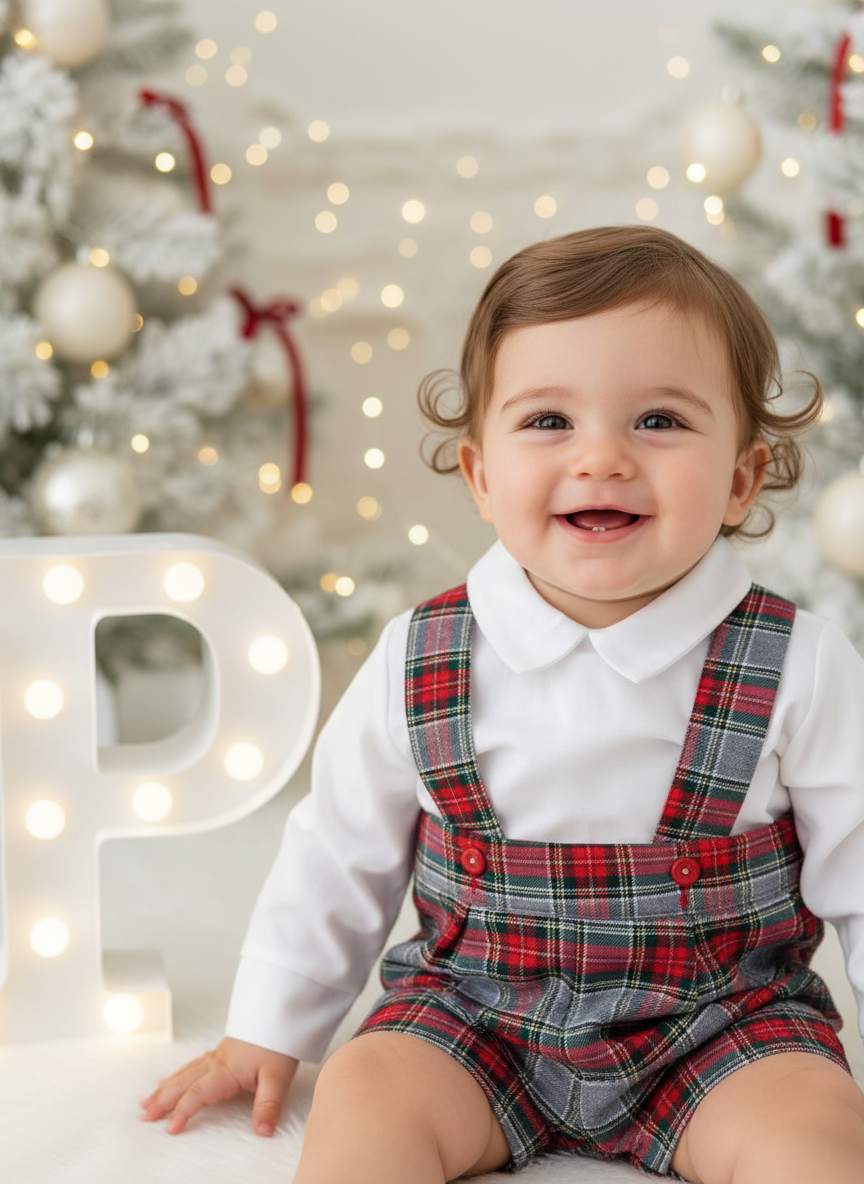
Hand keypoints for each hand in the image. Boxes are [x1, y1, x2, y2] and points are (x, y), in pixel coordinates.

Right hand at [140, 1036, 297, 1135]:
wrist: (280, 1012)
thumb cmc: (278, 1042)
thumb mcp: (278, 1076)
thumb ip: (269, 1104)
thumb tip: (262, 1132)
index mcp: (226, 1069)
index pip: (198, 1092)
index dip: (183, 1110)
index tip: (170, 1128)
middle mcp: (217, 1062)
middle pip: (184, 1082)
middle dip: (163, 1100)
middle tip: (145, 1116)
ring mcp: (218, 1056)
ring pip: (185, 1072)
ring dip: (165, 1088)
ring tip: (148, 1101)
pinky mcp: (222, 1053)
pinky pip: (192, 1065)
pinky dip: (177, 1074)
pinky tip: (169, 1079)